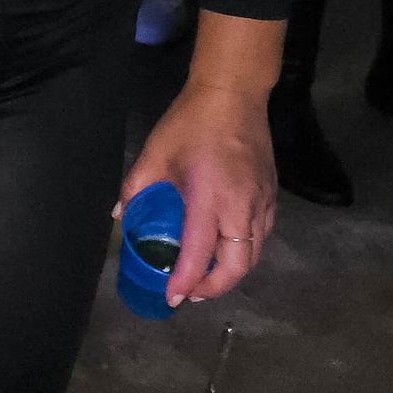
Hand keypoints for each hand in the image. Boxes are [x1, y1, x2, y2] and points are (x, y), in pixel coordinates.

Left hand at [117, 80, 275, 307]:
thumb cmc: (190, 123)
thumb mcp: (154, 154)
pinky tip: (224, 248)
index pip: (199, 254)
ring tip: (204, 277)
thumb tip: (120, 216)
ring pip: (253, 254)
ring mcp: (261, 202)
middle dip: (213, 288)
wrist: (234, 94)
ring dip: (230, 272)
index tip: (172, 298)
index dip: (184, 281)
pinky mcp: (271, 195)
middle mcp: (241, 207)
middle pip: (237, 266)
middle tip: (189, 293)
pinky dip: (244, 251)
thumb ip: (136, 188)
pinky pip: (261, 235)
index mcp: (209, 198)